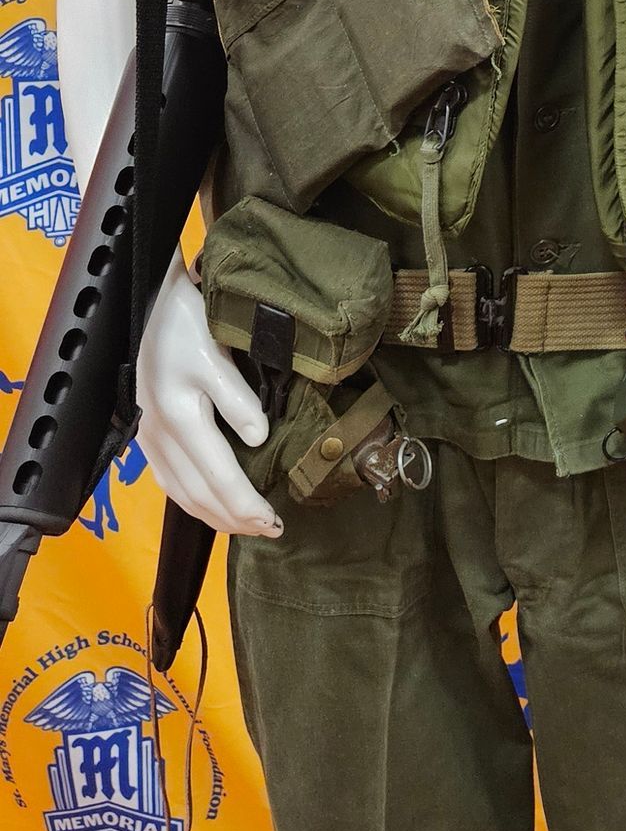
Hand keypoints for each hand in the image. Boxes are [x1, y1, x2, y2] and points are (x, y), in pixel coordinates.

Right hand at [137, 265, 281, 537]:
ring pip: (180, 491)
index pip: (219, 476)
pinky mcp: (146, 430)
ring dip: (212, 515)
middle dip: (234, 518)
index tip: (274, 522)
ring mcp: (149, 434)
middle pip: (199, 493)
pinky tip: (206, 505)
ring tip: (244, 526)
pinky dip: (189, 500)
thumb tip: (258, 439)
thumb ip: (237, 398)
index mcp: (181, 417)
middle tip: (269, 531)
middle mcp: (161, 433)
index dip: (246, 504)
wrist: (152, 298)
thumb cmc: (188, 320)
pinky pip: (167, 478)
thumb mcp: (216, 353)